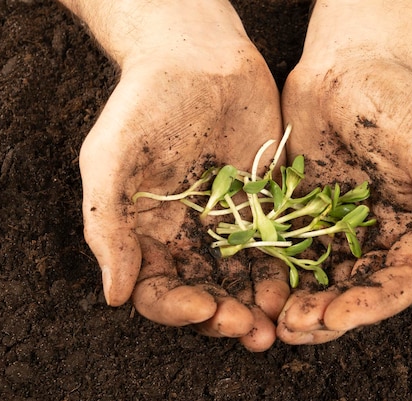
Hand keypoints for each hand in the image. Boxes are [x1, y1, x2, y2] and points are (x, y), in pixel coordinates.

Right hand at [63, 0, 288, 350]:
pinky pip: (281, 246)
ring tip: (283, 324)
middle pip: (208, 296)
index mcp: (148, 236)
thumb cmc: (144, 105)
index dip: (179, 310)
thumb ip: (107, 225)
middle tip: (251, 330)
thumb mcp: (110, 160)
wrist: (198, 59)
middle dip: (227, 318)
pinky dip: (292, 271)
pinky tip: (304, 286)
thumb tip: (114, 295)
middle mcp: (191, 239)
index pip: (160, 292)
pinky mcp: (269, 207)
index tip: (204, 311)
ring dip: (264, 307)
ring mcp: (233, 225)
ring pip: (248, 280)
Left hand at [276, 0, 411, 343]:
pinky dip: (278, 274)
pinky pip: (290, 252)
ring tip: (277, 320)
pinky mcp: (304, 215)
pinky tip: (259, 288)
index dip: (368, 307)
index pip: (398, 284)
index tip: (334, 317)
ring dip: (300, 304)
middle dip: (328, 315)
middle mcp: (381, 236)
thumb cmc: (402, 102)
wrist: (348, 63)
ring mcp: (340, 228)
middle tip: (295, 327)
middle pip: (356, 291)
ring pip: (321, 280)